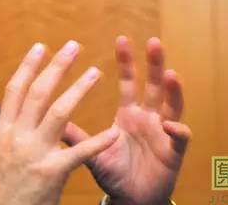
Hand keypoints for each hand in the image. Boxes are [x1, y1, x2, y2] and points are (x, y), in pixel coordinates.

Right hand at [0, 41, 119, 204]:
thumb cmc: (4, 184)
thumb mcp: (1, 151)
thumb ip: (12, 126)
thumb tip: (21, 102)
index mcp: (3, 129)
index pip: (15, 89)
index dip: (28, 66)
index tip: (42, 46)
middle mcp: (16, 136)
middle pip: (38, 93)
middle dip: (57, 67)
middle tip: (74, 46)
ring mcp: (34, 153)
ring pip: (58, 113)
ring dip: (79, 90)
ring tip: (96, 72)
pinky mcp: (51, 173)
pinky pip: (79, 152)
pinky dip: (98, 142)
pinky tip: (114, 132)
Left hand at [63, 37, 190, 204]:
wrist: (131, 200)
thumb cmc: (114, 174)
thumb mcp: (92, 152)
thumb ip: (75, 137)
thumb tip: (48, 118)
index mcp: (129, 114)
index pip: (128, 83)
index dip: (126, 62)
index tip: (121, 39)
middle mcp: (148, 118)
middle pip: (153, 86)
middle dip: (154, 64)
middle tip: (153, 42)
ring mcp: (163, 133)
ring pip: (172, 106)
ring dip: (173, 90)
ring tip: (171, 74)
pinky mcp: (173, 152)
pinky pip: (179, 139)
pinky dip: (177, 131)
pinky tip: (170, 124)